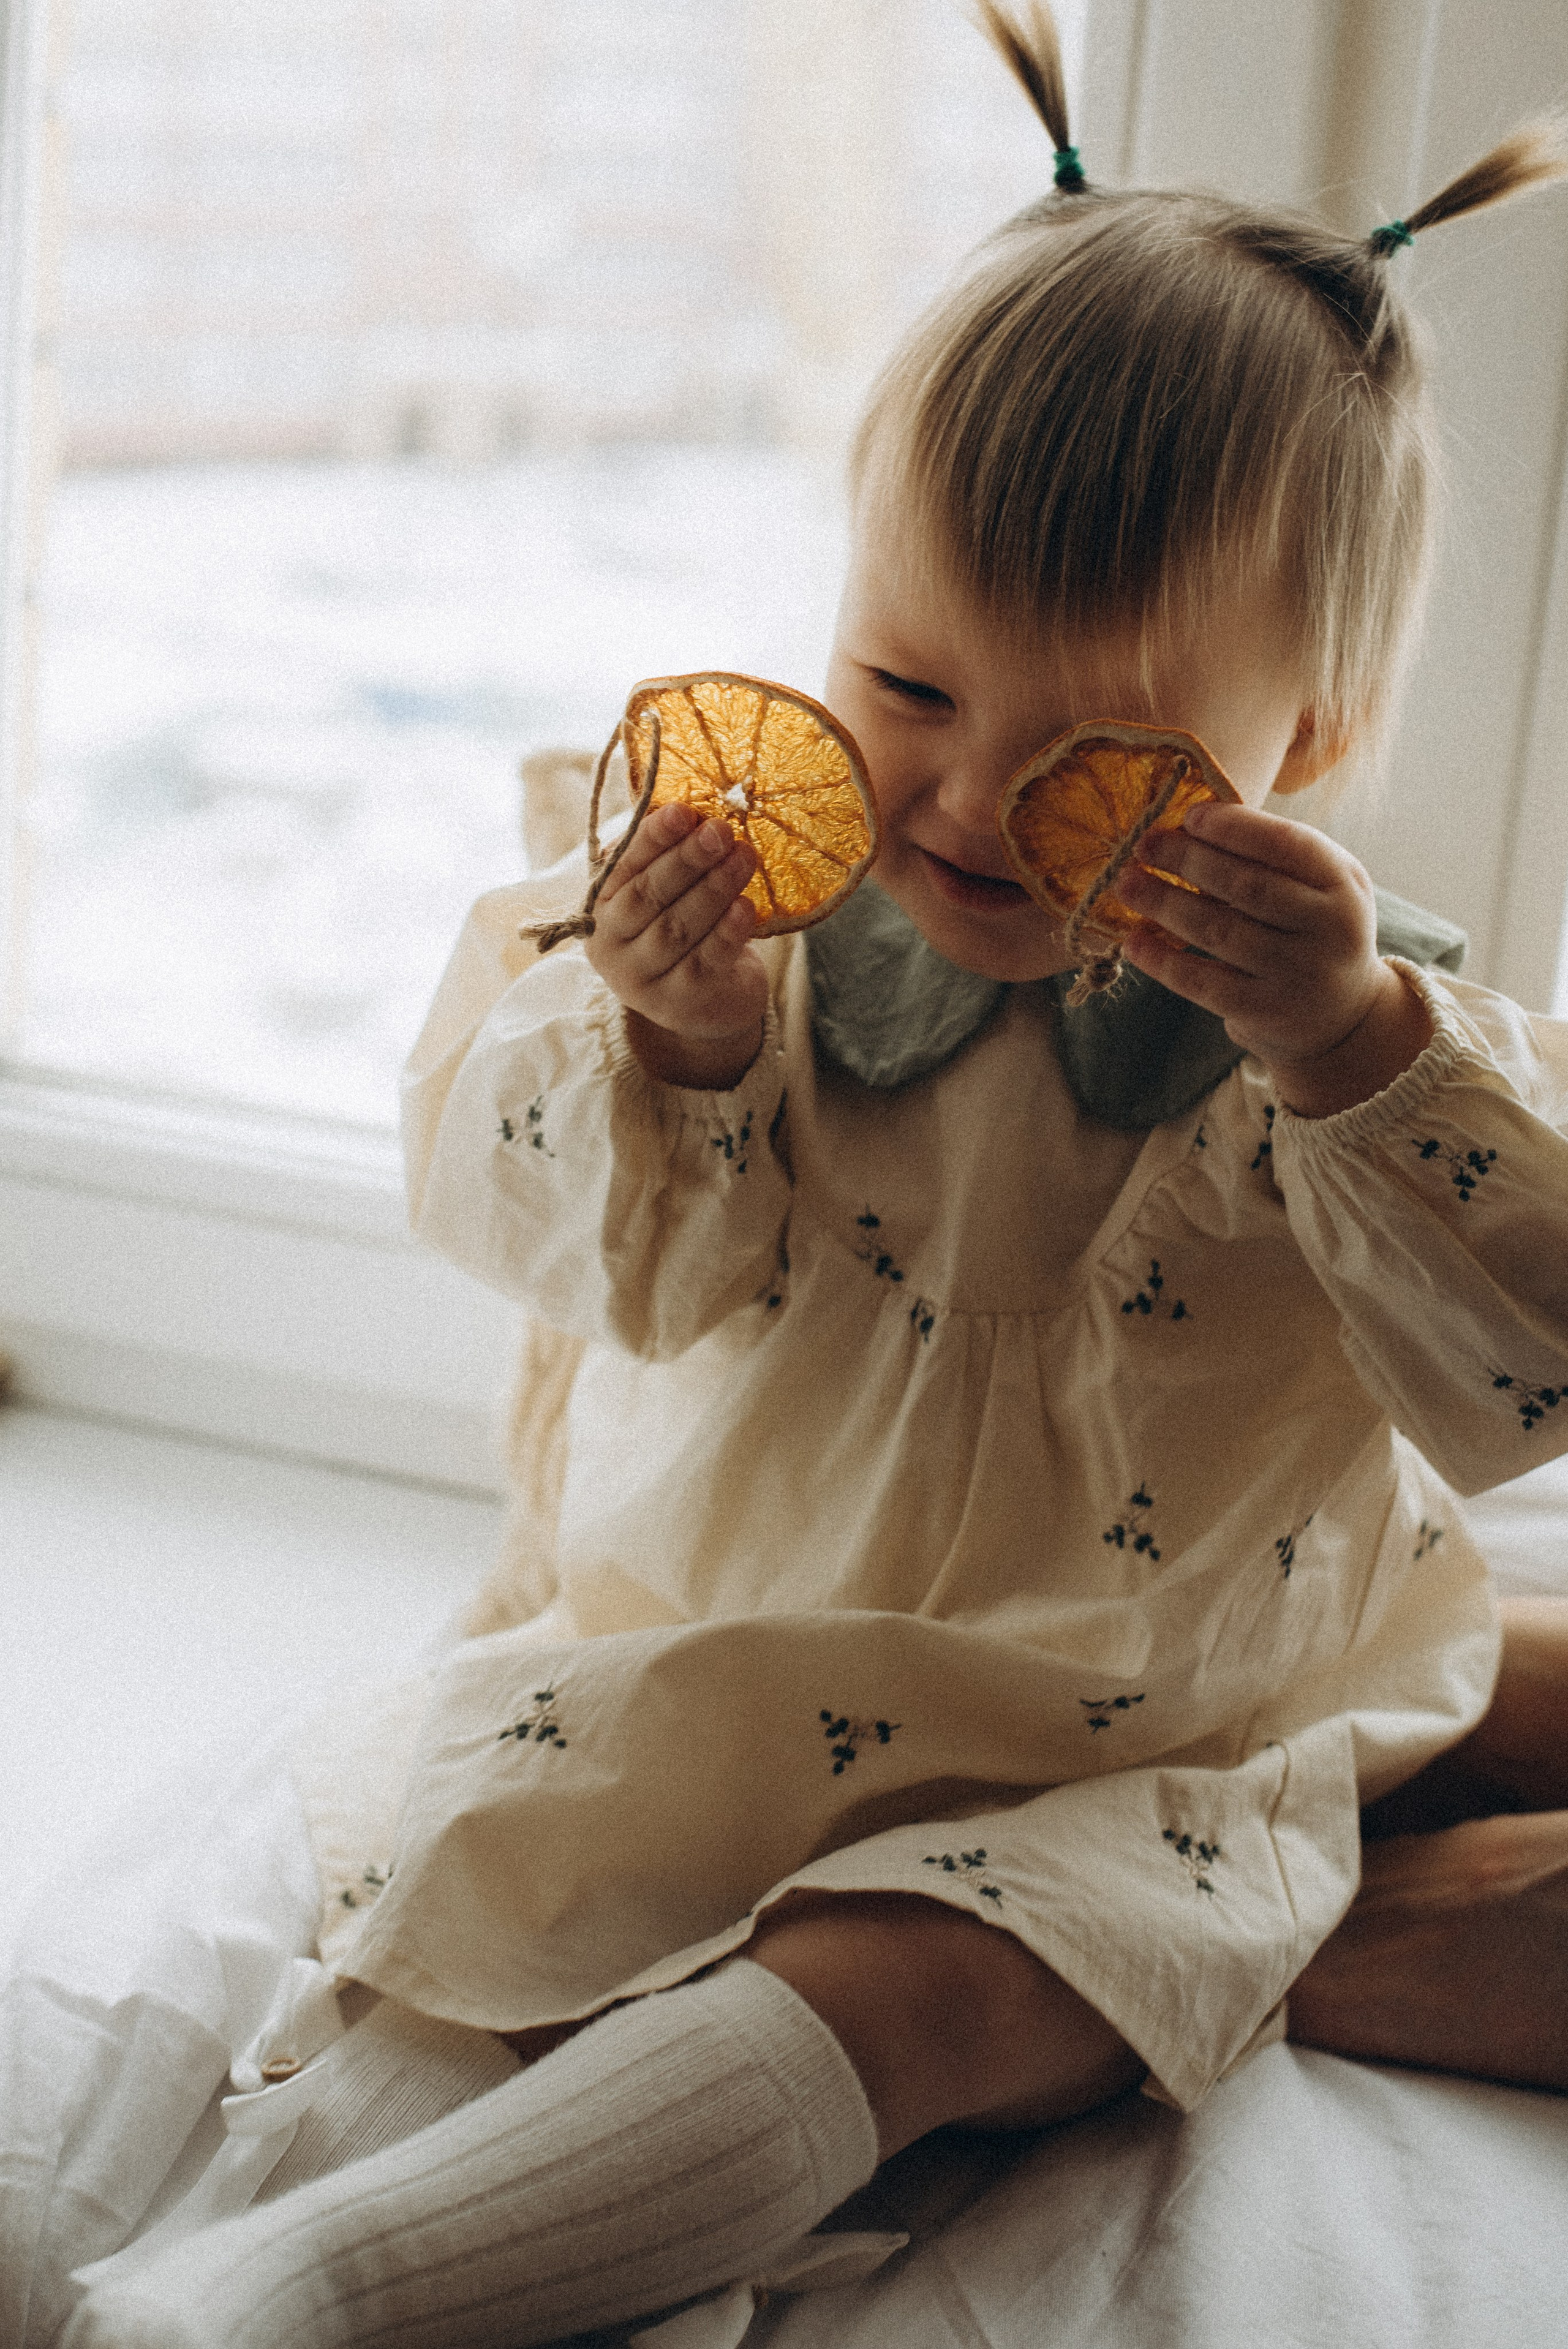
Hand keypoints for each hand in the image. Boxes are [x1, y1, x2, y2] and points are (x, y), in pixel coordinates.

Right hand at [586, 801, 769, 1088]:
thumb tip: (690, 811)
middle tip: (721, 829)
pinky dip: (726, 933)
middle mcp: (612, 947)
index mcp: (602, 908)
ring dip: (713, 889)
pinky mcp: (679, 1005)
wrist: (706, 1002)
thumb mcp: (668, 892)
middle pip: (647, 897)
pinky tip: (747, 907)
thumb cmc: (685, 929)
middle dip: (686, 860)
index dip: (653, 838)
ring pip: (676, 929)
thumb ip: (667, 856)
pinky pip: (704, 963)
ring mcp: (642, 981)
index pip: (623, 867)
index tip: (683, 810)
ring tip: (744, 857)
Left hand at [1116, 802, 1433, 1116]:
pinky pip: (1202, 982)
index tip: (1189, 816)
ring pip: (1219, 931)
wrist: (1343, 1014)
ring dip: (1164, 903)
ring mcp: (1297, 974)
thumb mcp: (1320, 885)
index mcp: (1343, 883)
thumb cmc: (1314, 929)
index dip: (1234, 827)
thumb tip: (1191, 828)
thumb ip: (1276, 856)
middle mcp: (1328, 929)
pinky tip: (1134, 941)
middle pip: (1247, 886)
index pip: (1286, 844)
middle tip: (1143, 844)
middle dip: (1188, 860)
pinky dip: (1163, 960)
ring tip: (1127, 884)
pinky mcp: (1264, 1012)